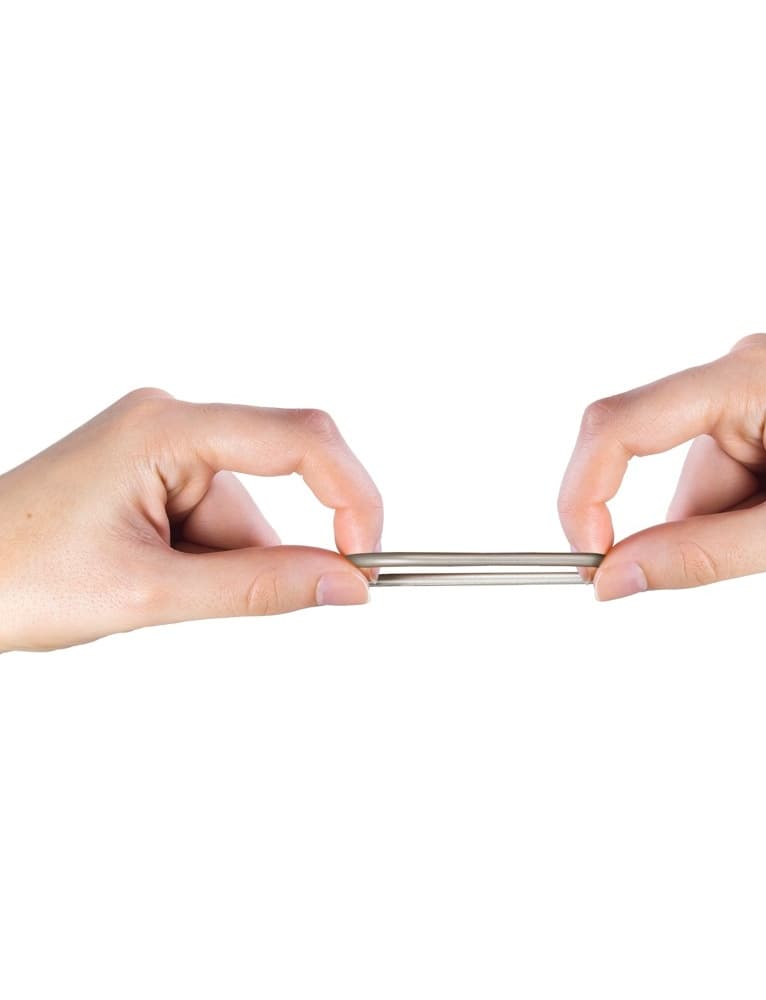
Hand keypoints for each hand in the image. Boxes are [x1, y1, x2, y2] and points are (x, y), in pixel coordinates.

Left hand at [0, 389, 381, 650]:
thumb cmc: (15, 576)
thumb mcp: (152, 593)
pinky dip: (205, 561)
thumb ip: (260, 588)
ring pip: (243, 516)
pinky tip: (148, 578)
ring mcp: (160, 444)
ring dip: (222, 567)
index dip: (351, 494)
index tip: (365, 557)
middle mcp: (168, 420)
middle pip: (269, 487)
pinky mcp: (155, 471)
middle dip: (257, 554)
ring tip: (147, 592)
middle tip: (211, 599)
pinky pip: (216, 519)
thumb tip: (345, 584)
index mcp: (166, 427)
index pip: (299, 439)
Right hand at [559, 335, 765, 599]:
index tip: (589, 555)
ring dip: (730, 527)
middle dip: (690, 525)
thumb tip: (616, 577)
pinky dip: (747, 516)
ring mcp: (758, 393)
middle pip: (661, 462)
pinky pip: (725, 480)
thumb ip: (697, 558)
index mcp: (744, 376)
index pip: (620, 425)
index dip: (586, 492)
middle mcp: (742, 371)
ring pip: (695, 484)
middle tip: (747, 556)